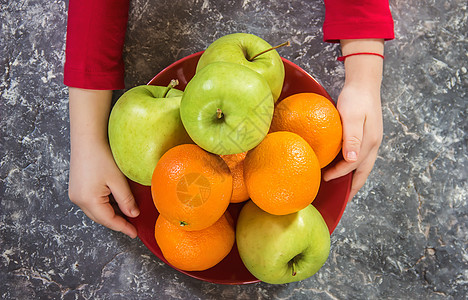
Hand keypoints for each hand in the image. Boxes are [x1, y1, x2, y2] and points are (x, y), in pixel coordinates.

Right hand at [68, 88, 139, 237]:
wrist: (87, 137)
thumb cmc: (102, 156)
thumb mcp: (118, 180)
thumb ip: (126, 200)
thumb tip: (133, 215)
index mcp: (88, 201)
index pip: (109, 221)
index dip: (123, 227)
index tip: (135, 233)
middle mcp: (78, 200)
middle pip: (100, 218)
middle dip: (117, 222)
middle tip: (132, 225)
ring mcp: (75, 194)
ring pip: (96, 211)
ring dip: (110, 213)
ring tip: (127, 213)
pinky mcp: (76, 187)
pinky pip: (92, 202)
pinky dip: (104, 205)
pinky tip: (115, 201)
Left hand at [323, 39, 384, 200]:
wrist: (364, 83)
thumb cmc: (355, 98)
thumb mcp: (352, 116)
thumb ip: (352, 138)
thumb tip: (352, 161)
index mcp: (369, 142)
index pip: (354, 166)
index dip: (340, 174)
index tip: (326, 178)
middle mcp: (373, 144)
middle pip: (364, 171)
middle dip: (354, 186)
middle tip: (343, 199)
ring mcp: (371, 140)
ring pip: (364, 165)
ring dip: (354, 177)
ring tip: (344, 188)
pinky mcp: (367, 135)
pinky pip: (361, 156)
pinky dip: (354, 166)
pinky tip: (344, 166)